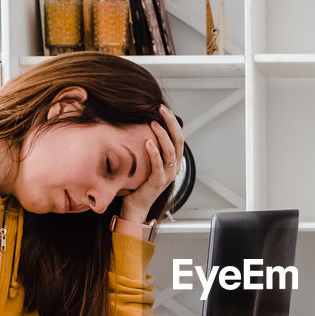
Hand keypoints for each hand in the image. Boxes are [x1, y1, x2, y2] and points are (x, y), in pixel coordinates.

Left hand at [120, 105, 184, 223]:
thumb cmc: (139, 185)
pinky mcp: (158, 181)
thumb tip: (141, 129)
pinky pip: (158, 164)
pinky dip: (154, 152)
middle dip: (171, 122)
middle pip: (178, 140)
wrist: (136, 207)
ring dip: (162, 135)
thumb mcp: (146, 163)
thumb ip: (149, 150)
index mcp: (173, 162)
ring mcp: (168, 175)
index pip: (178, 137)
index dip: (173, 122)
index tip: (163, 109)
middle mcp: (174, 167)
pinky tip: (147, 142)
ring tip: (153, 123)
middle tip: (161, 109)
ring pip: (170, 151)